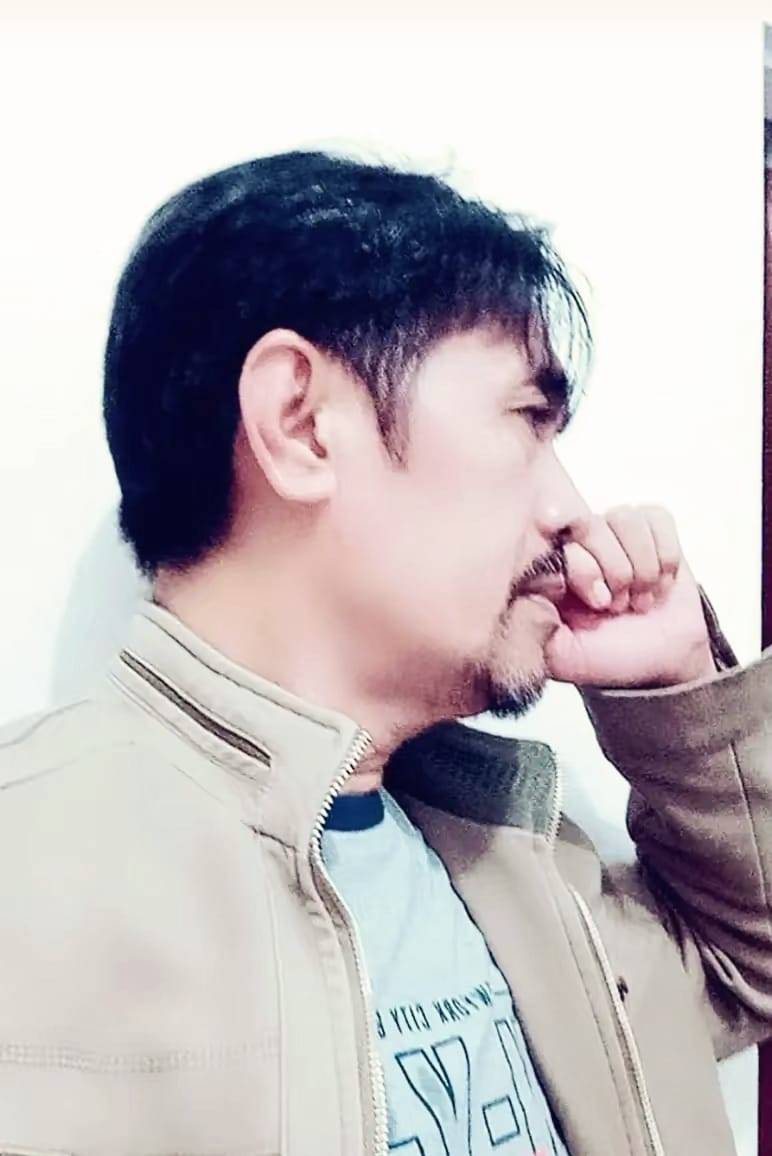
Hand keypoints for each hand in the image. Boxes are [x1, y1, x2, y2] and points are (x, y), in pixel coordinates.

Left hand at [544, 506, 715, 688]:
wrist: (662, 662)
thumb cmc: (613, 658)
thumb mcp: (563, 655)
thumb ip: (534, 626)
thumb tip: (522, 592)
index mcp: (552, 570)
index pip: (556, 541)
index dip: (585, 570)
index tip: (599, 603)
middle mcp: (580, 546)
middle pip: (592, 525)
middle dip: (617, 571)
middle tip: (621, 605)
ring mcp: (614, 534)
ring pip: (625, 519)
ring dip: (642, 565)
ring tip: (641, 597)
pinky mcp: (650, 530)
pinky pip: (657, 518)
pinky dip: (665, 553)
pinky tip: (661, 582)